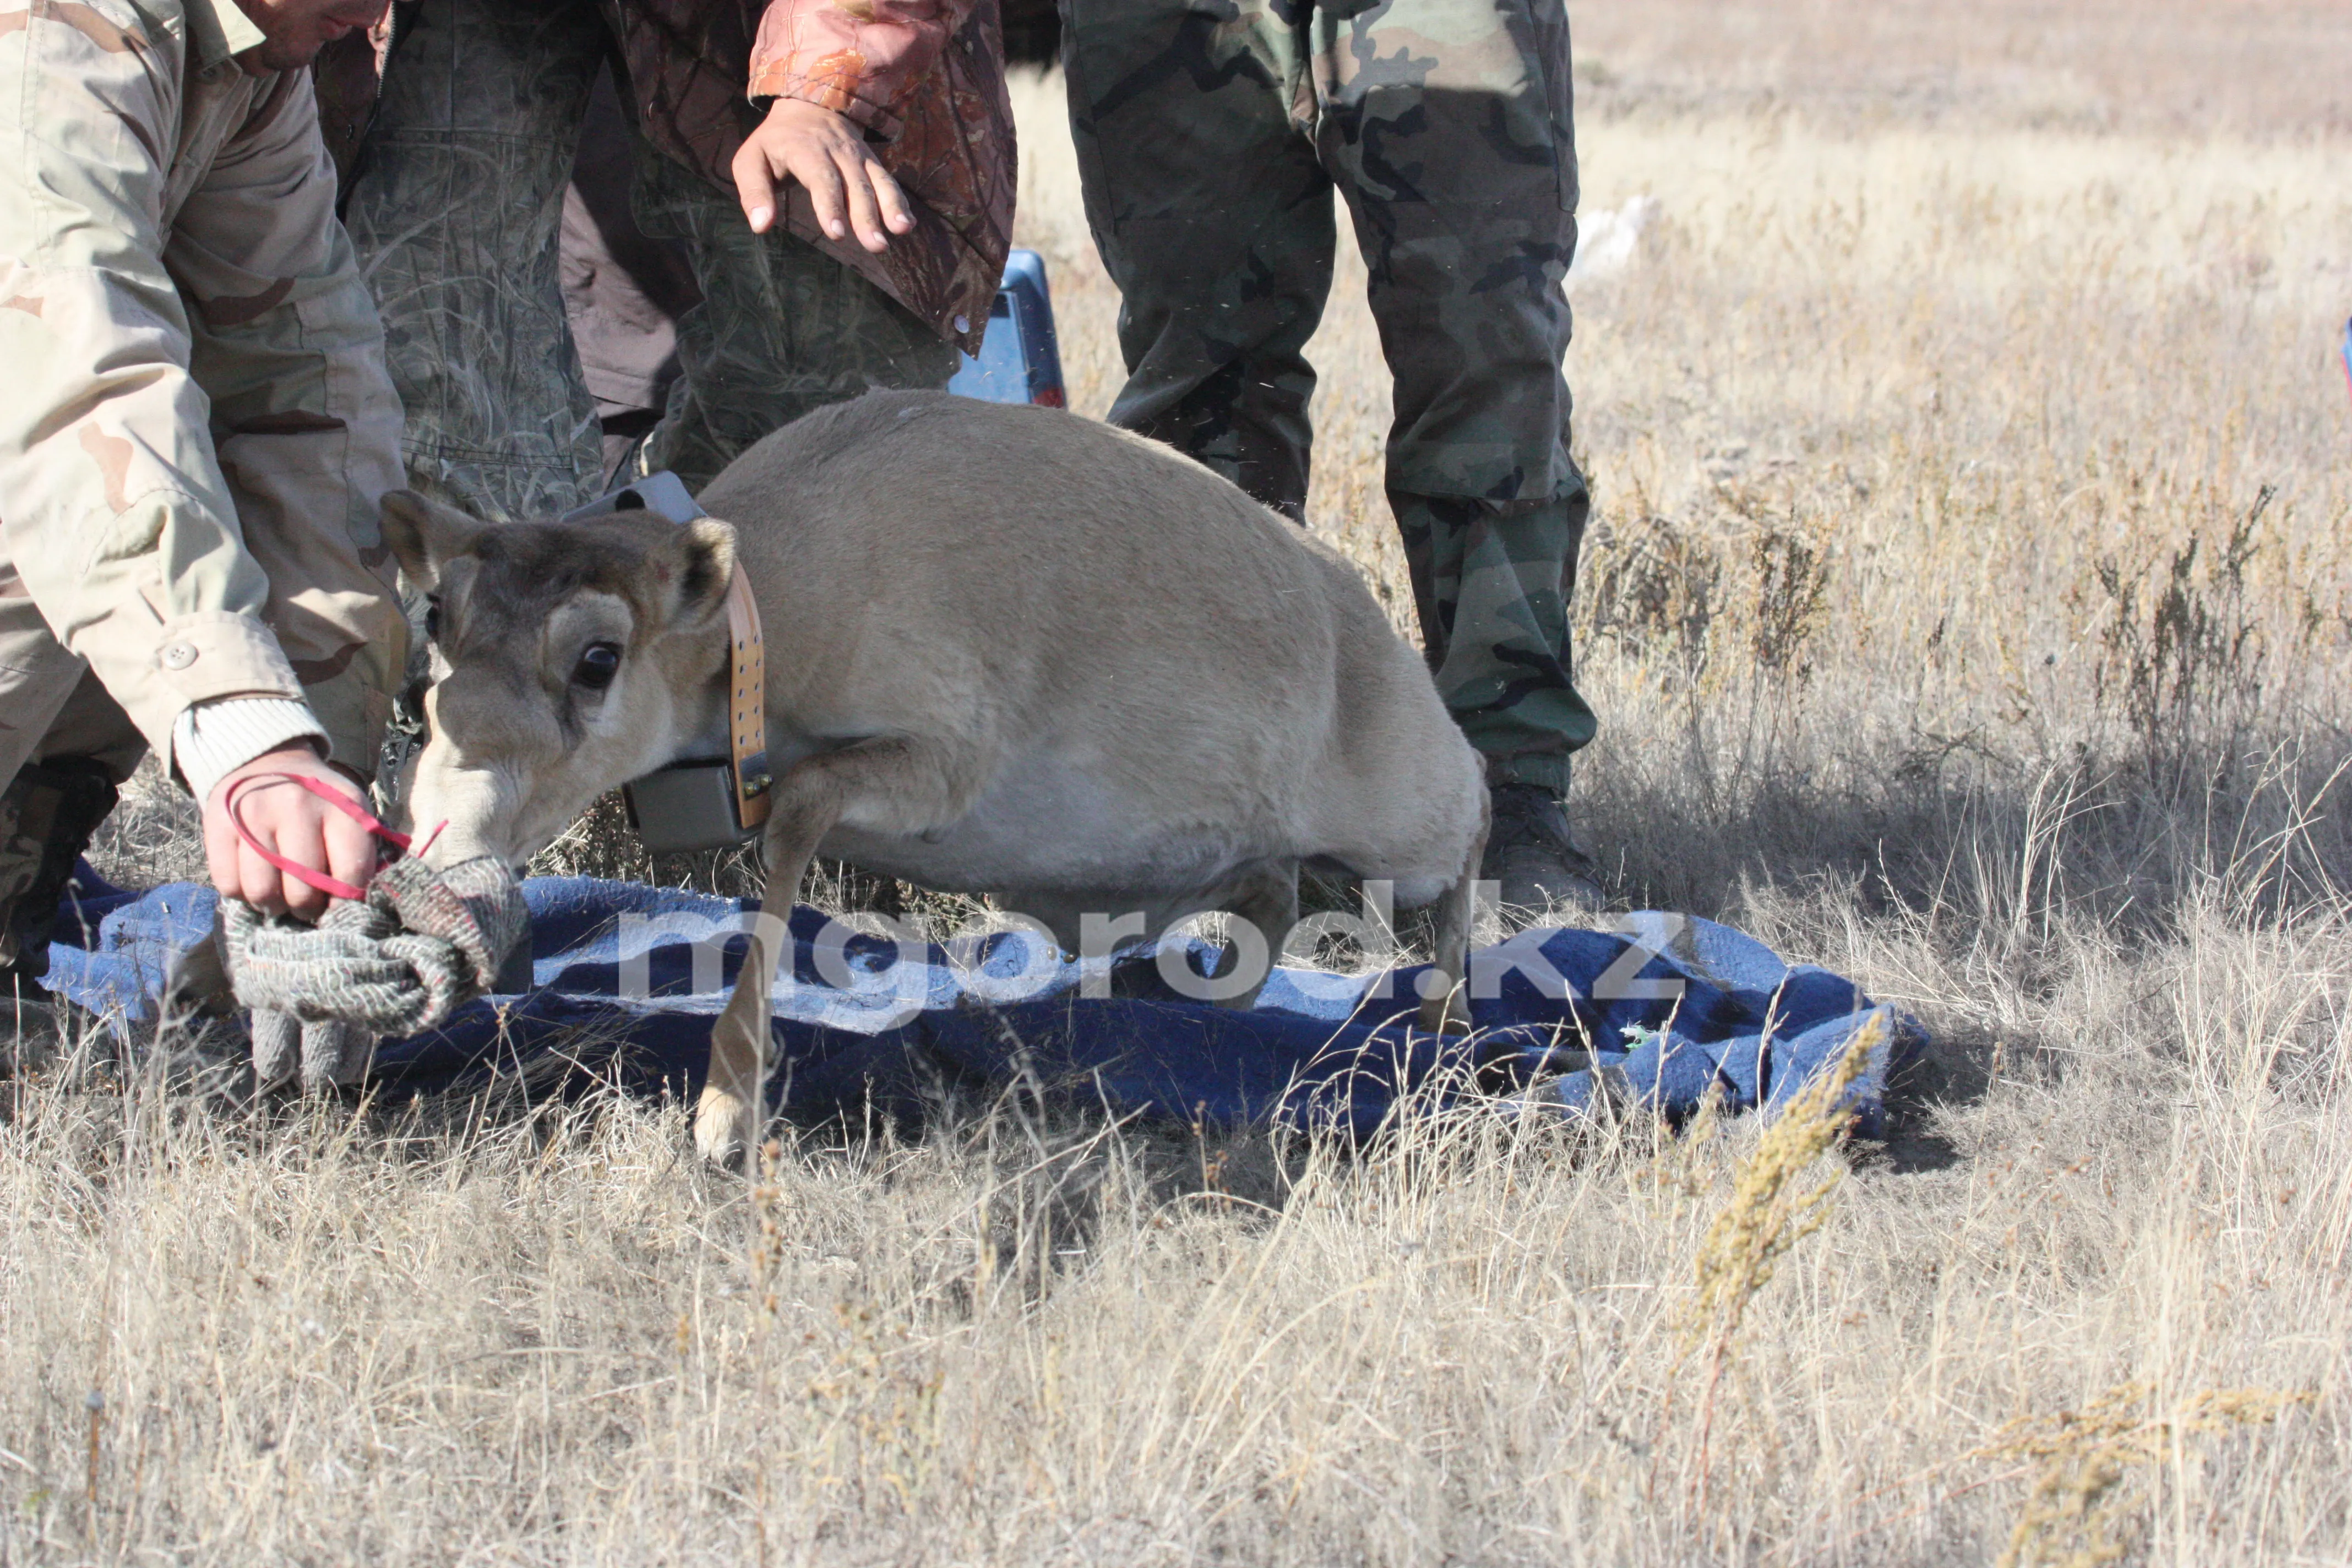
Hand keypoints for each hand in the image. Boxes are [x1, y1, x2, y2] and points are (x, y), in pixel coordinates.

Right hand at [203, 745, 376, 922]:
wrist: (268, 761)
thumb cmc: (317, 800)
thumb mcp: (351, 813)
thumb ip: (358, 854)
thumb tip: (352, 904)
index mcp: (341, 807)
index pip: (349, 874)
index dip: (345, 901)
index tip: (338, 904)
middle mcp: (297, 807)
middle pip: (302, 891)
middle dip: (307, 909)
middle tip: (306, 905)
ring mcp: (254, 816)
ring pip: (262, 892)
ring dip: (273, 906)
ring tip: (280, 898)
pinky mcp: (219, 825)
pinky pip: (228, 884)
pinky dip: (241, 894)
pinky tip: (254, 881)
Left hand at [731, 97, 913, 252]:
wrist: (808, 106)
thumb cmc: (774, 143)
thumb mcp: (750, 160)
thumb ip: (754, 193)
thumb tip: (761, 226)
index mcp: (804, 147)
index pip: (820, 176)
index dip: (830, 204)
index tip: (837, 233)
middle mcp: (836, 149)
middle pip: (854, 184)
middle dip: (866, 215)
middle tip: (875, 245)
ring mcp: (857, 155)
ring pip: (877, 181)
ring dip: (891, 207)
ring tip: (901, 231)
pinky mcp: (871, 163)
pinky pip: (887, 181)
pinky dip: (899, 202)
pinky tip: (907, 224)